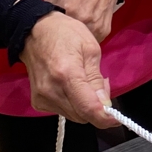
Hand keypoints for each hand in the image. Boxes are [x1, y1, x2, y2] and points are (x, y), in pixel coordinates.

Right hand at [20, 11, 115, 127]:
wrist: (35, 32)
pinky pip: (62, 111)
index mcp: (67, 74)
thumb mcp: (90, 49)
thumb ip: (97, 79)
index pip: (87, 108)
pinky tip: (73, 87)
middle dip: (97, 107)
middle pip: (82, 115)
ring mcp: (42, 98)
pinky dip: (73, 104)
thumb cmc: (64, 34)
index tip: (116, 119)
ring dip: (85, 105)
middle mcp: (51, 90)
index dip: (105, 118)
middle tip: (101, 87)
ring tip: (86, 82)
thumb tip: (105, 104)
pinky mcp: (38, 102)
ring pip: (73, 115)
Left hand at [45, 0, 118, 43]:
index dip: (51, 32)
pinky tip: (84, 28)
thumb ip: (48, 8)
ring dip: (76, 39)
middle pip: (68, 39)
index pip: (54, 31)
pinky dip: (87, 37)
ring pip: (80, 42)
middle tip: (61, 33)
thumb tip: (39, 19)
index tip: (51, 32)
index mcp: (70, 9)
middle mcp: (84, 19)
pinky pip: (92, 41)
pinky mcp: (104, 31)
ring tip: (74, 31)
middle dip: (63, 37)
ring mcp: (95, 26)